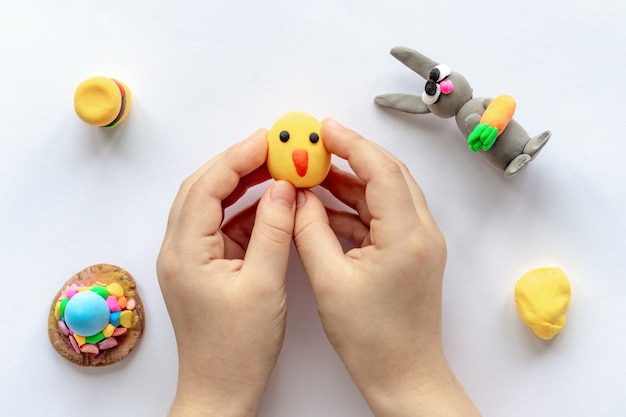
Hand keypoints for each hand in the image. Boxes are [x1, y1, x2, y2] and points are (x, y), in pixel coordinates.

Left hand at [157, 129, 295, 416]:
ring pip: (212, 205)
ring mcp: (190, 258)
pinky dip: (246, 209)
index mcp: (185, 252)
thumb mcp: (264, 285)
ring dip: (242, 184)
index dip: (236, 157)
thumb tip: (284, 188)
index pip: (206, 187)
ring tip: (275, 168)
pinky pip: (223, 225)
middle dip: (237, 163)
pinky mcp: (205, 266)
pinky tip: (271, 202)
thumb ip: (274, 230)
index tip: (266, 139)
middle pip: (203, 189)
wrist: (221, 390)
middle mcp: (179, 250)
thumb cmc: (236, 350)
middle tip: (272, 147)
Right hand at [294, 119, 479, 415]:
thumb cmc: (371, 339)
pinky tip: (326, 208)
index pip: (381, 170)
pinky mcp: (412, 252)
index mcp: (406, 236)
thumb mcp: (329, 281)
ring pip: (386, 194)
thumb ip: (309, 231)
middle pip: (388, 174)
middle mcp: (422, 232)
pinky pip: (384, 216)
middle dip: (352, 155)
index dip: (351, 144)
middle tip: (317, 145)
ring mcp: (420, 242)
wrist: (404, 375)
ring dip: (352, 181)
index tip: (323, 129)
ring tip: (314, 174)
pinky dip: (356, 207)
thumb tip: (297, 197)